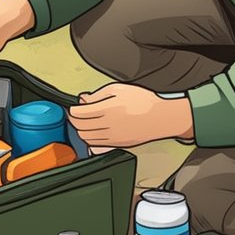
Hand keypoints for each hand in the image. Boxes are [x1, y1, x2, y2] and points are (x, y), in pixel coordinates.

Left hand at [68, 83, 194, 148]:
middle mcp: (108, 125)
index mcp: (107, 110)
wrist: (161, 117)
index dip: (72, 110)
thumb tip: (84, 99)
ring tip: (84, 123)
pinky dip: (90, 139)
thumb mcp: (119, 89)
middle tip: (75, 115)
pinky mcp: (117, 144)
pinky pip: (96, 145)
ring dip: (81, 130)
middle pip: (80, 127)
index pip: (79, 114)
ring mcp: (112, 137)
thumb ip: (98, 95)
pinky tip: (93, 132)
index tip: (72, 108)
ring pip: (86, 138)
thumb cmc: (144, 101)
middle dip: (74, 120)